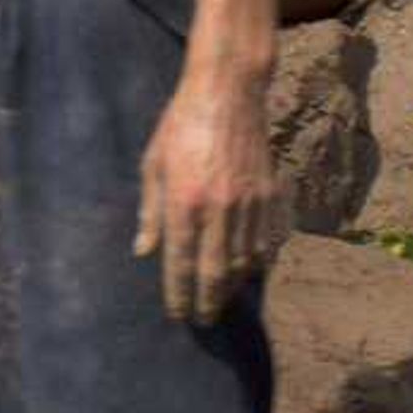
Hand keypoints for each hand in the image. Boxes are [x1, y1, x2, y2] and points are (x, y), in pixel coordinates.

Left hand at [137, 67, 285, 328]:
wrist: (227, 91)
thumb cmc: (180, 124)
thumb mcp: (153, 163)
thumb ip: (150, 212)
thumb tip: (143, 251)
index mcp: (183, 201)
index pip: (180, 262)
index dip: (179, 294)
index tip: (178, 313)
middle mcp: (218, 208)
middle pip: (215, 272)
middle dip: (208, 302)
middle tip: (203, 320)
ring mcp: (248, 203)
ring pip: (245, 262)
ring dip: (233, 287)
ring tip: (222, 299)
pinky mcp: (269, 195)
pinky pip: (266, 241)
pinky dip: (258, 262)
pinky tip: (248, 271)